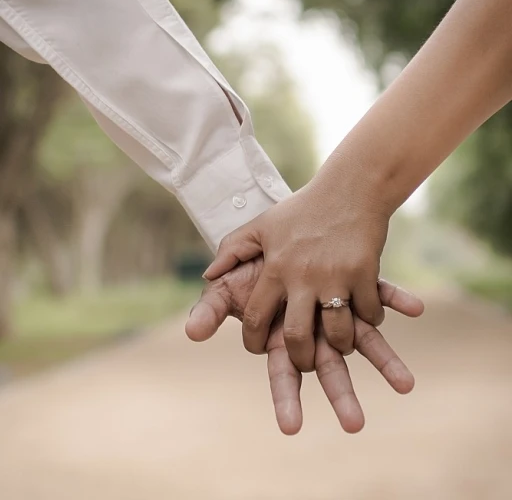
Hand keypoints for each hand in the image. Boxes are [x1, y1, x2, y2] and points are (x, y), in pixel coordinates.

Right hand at [187, 259, 422, 434]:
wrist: (279, 237)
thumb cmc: (252, 268)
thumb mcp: (228, 287)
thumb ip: (211, 309)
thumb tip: (191, 332)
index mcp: (283, 334)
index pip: (282, 372)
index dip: (285, 398)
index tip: (290, 427)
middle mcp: (315, 328)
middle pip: (328, 366)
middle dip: (340, 394)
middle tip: (354, 424)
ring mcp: (338, 309)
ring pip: (362, 340)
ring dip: (384, 361)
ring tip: (406, 384)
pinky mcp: (356, 284)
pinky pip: (379, 294)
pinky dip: (396, 300)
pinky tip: (416, 308)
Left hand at [203, 183, 390, 371]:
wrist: (348, 188)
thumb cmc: (302, 210)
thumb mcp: (262, 225)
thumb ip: (232, 249)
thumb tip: (208, 275)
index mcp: (275, 268)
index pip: (255, 318)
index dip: (254, 341)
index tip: (260, 348)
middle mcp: (302, 276)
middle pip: (297, 337)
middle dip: (300, 359)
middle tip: (305, 361)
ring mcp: (335, 275)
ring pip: (337, 332)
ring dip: (339, 345)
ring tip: (338, 343)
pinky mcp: (365, 272)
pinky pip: (368, 312)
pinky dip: (369, 319)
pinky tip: (364, 316)